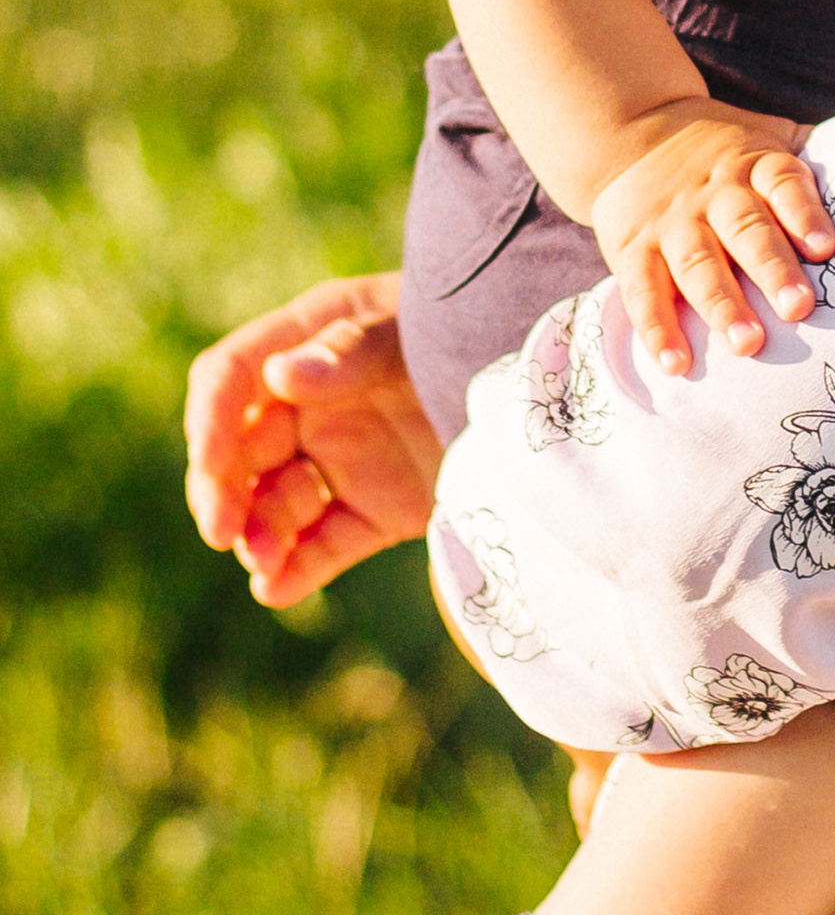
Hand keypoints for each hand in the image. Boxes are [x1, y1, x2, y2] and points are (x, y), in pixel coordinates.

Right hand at [183, 274, 443, 609]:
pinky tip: (277, 590)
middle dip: (222, 491)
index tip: (208, 461)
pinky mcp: (379, 509)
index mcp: (309, 344)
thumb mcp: (410, 327)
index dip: (210, 419)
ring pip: (278, 505)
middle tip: (220, 529)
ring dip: (259, 535)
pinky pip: (325, 544)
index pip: (231, 378)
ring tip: (261, 561)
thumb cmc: (469, 324)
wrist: (545, 376)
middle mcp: (314, 406)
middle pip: (241, 451)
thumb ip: (348, 352)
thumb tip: (279, 377)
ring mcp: (345, 460)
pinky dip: (298, 568)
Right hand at [588, 103, 834, 375]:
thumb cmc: (725, 153)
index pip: (782, 182)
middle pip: (746, 229)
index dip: (805, 213)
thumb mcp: (767, 139)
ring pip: (697, 266)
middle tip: (799, 309)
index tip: (826, 247)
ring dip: (722, 307)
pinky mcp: (633, 250)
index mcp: (754, 165)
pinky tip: (676, 364)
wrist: (631, 132)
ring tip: (748, 345)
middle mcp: (713, 194)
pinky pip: (643, 292)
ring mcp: (672, 224)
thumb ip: (814, 158)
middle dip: (773, 269)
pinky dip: (657, 330)